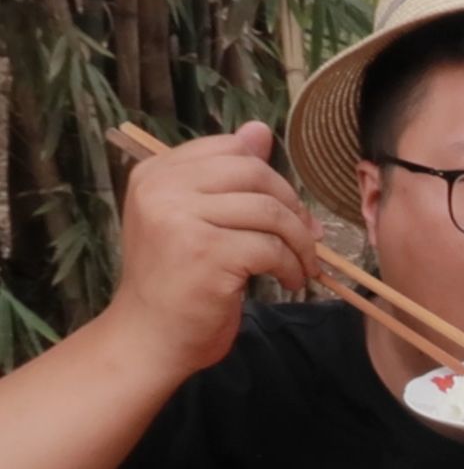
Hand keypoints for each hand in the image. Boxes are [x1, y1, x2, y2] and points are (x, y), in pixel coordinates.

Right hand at [105, 120, 321, 377]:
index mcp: (156, 173)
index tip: (287, 209)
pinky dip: (292, 266)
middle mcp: (163, 189)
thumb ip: (224, 178)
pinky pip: (271, 247)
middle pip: (254, 173)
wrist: (150, 338)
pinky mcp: (207, 252)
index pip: (231, 149)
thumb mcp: (194, 221)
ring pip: (270, 211)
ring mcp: (181, 219)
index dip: (270, 177)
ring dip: (299, 242)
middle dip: (292, 206)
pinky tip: (291, 281)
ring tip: (303, 265)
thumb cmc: (177, 284)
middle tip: (307, 238)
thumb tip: (260, 131)